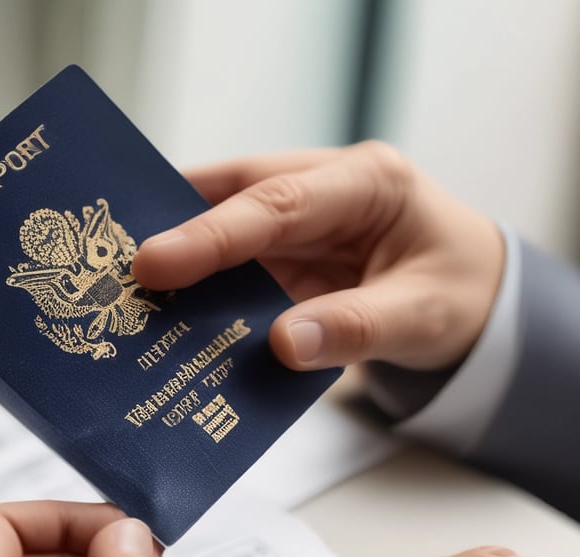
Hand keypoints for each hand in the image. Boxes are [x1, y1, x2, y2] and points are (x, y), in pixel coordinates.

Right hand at [133, 143, 503, 371]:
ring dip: (180, 260)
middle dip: (174, 228)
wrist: (474, 303)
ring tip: (121, 292)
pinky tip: (166, 316)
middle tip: (111, 265)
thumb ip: (356, 328)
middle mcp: (326, 191)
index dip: (211, 233)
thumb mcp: (424, 317)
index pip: (278, 202)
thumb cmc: (460, 295)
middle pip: (237, 198)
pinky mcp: (288, 256)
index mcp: (368, 183)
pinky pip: (234, 269)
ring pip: (226, 228)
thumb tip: (281, 345)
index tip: (153, 264)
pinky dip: (201, 291)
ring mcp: (302, 224)